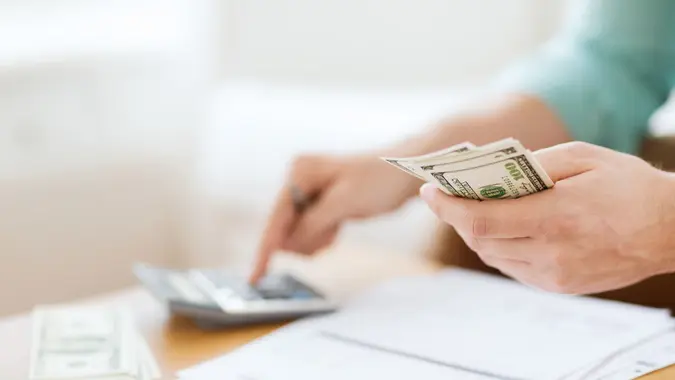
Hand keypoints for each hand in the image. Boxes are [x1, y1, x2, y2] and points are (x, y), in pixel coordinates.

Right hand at [249, 153, 419, 282]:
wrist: (407, 172)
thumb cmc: (379, 180)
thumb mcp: (344, 202)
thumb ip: (313, 223)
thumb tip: (287, 244)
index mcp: (299, 172)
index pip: (276, 219)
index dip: (266, 249)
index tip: (255, 277)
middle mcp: (298, 179)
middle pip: (285, 228)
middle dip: (306, 239)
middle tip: (332, 230)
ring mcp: (308, 191)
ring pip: (299, 233)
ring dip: (317, 238)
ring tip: (339, 223)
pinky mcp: (320, 202)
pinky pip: (311, 230)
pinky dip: (323, 235)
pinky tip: (338, 225)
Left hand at [420, 142, 674, 293]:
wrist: (671, 230)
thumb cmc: (629, 186)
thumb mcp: (583, 157)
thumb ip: (533, 164)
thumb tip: (493, 172)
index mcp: (556, 216)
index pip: (482, 220)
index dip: (448, 207)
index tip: (429, 191)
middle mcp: (552, 252)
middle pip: (481, 240)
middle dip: (457, 216)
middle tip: (446, 196)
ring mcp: (555, 275)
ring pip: (493, 256)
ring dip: (475, 233)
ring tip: (471, 209)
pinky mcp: (559, 286)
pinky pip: (512, 267)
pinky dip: (498, 247)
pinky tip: (503, 228)